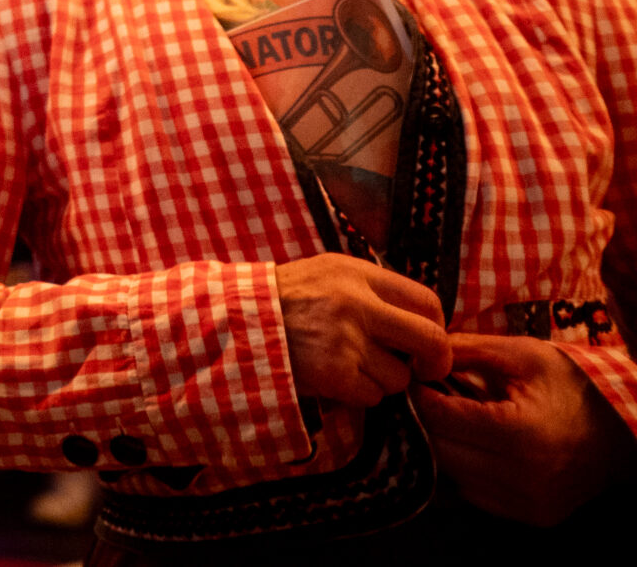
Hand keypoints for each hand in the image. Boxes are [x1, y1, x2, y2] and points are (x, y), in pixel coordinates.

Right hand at [275, 253, 451, 407]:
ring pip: (399, 376)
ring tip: (349, 365)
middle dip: (434, 362)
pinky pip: (372, 396)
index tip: (427, 343)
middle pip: (430, 340)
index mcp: (358, 273)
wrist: (232, 320)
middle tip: (424, 370)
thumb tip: (421, 322)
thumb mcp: (329, 275)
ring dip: (381, 379)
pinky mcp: (333, 373)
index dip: (436, 327)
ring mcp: (345, 340)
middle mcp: (357, 304)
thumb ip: (373, 291)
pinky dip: (357, 393)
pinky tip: (333, 378)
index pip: (428, 302)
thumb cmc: (285, 300)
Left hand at [413, 334, 636, 523]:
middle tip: (424, 398)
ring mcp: (528, 503)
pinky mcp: (531, 516)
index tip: (415, 379)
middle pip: (440, 449)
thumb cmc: (569, 387)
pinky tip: (471, 445)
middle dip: (425, 421)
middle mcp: (523, 477)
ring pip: (452, 475)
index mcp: (520, 433)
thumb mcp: (521, 355)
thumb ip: (466, 350)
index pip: (441, 417)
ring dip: (441, 447)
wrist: (619, 433)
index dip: (420, 393)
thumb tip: (417, 355)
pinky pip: (474, 494)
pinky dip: (463, 470)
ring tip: (447, 420)